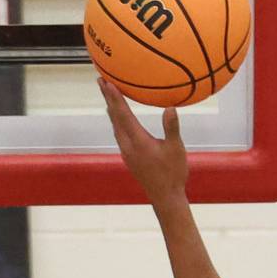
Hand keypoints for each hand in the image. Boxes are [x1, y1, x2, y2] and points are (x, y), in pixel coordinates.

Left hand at [99, 78, 187, 204]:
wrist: (165, 197)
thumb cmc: (173, 173)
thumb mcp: (176, 149)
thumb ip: (172, 128)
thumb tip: (170, 108)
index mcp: (138, 141)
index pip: (123, 114)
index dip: (114, 97)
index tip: (106, 82)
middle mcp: (128, 145)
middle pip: (114, 117)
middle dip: (107, 97)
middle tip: (100, 80)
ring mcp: (126, 152)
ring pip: (115, 125)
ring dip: (111, 108)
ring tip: (107, 95)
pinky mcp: (129, 157)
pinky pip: (119, 133)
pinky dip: (117, 120)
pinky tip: (119, 118)